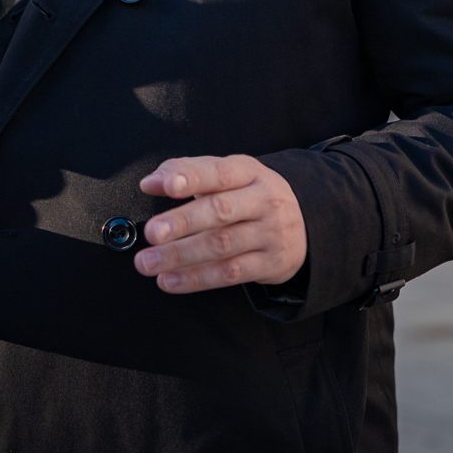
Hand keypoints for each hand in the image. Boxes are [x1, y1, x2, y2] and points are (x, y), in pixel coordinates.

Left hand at [134, 155, 306, 293]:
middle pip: (221, 210)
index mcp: (249, 172)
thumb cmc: (248, 196)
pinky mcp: (270, 263)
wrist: (304, 222)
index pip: (218, 172)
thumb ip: (187, 173)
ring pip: (222, 245)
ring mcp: (269, 233)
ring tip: (148, 263)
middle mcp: (263, 200)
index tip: (165, 186)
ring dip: (181, 256)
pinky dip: (196, 279)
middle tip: (152, 233)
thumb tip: (150, 183)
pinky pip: (230, 273)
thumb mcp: (227, 176)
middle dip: (183, 222)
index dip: (191, 178)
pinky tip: (169, 280)